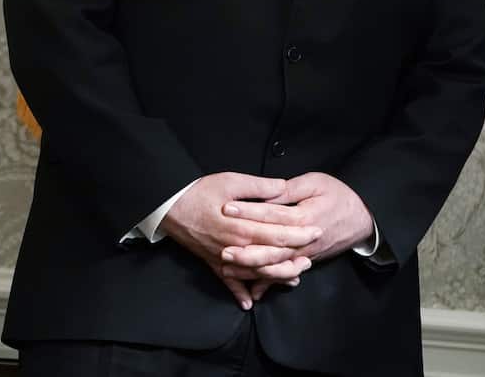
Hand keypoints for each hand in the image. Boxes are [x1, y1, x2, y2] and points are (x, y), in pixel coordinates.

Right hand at [162, 172, 322, 309]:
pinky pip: (228, 283)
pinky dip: (239, 294)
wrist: (167, 206)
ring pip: (255, 273)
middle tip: (313, 253)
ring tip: (296, 275)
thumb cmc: (197, 192)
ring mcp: (224, 258)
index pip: (277, 233)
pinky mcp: (213, 263)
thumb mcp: (228, 181)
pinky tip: (250, 303)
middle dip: (295, 256)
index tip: (316, 230)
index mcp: (240, 226)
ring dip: (277, 276)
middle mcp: (235, 247)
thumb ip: (257, 186)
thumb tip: (282, 187)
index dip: (299, 233)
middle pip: (271, 256)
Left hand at [222, 172, 373, 275]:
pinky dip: (268, 284)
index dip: (248, 211)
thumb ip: (289, 189)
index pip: (272, 215)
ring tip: (228, 268)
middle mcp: (304, 241)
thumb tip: (266, 190)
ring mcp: (305, 254)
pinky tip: (251, 291)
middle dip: (246, 251)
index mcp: (305, 218)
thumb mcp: (315, 183)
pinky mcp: (305, 261)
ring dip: (252, 269)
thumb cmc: (339, 196)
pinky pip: (284, 276)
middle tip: (223, 250)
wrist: (363, 219)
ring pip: (276, 266)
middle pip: (272, 249)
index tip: (226, 208)